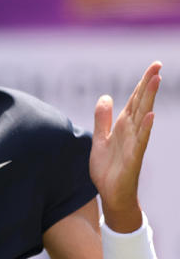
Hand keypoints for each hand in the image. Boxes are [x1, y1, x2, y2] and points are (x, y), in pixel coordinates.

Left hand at [90, 61, 160, 231]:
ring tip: (156, 81)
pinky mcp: (133, 157)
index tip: (155, 66)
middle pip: (141, 103)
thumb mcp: (100, 138)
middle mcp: (132, 131)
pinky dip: (145, 128)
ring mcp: (134, 143)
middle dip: (148, 84)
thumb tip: (106, 97)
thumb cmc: (108, 167)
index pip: (135, 99)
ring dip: (149, 99)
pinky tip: (150, 116)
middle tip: (158, 65)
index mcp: (123, 125)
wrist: (110, 193)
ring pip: (142, 117)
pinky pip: (140, 141)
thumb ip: (102, 119)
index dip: (143, 83)